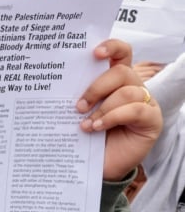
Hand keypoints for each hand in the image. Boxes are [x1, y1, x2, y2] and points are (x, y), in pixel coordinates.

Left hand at [77, 39, 162, 180]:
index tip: (94, 53)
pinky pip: (135, 110)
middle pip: (122, 71)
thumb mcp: (81, 111)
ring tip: (86, 123)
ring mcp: (145, 103)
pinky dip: (113, 117)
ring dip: (102, 107)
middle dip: (96, 87)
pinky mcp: (152, 120)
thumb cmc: (87, 135)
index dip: (111, 47)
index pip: (121, 53)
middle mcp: (133, 87)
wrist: (97, 165)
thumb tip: (60, 78)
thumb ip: (79, 93)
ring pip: (127, 92)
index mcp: (115, 79)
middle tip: (78, 105)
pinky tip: (97, 127)